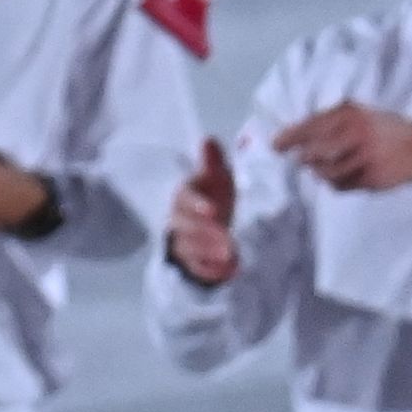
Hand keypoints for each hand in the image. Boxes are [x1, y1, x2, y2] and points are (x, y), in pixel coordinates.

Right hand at [166, 136, 240, 283]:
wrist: (207, 227)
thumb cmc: (212, 197)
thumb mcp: (216, 178)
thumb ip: (212, 162)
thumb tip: (209, 139)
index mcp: (184, 197)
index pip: (184, 199)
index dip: (197, 205)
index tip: (213, 210)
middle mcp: (179, 221)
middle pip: (186, 227)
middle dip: (206, 233)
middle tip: (228, 240)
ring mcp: (184, 243)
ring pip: (191, 249)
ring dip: (210, 253)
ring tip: (231, 255)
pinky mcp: (192, 263)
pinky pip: (199, 270)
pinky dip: (214, 272)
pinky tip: (232, 271)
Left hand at [274, 102, 411, 195]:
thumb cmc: (384, 128)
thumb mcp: (359, 113)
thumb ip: (331, 120)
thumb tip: (299, 134)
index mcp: (350, 115)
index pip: (311, 127)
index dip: (291, 138)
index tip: (276, 146)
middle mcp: (356, 135)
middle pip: (315, 152)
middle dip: (304, 158)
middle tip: (300, 161)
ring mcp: (364, 159)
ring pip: (327, 172)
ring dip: (320, 173)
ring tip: (323, 169)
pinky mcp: (371, 178)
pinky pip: (342, 185)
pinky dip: (336, 183)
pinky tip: (341, 177)